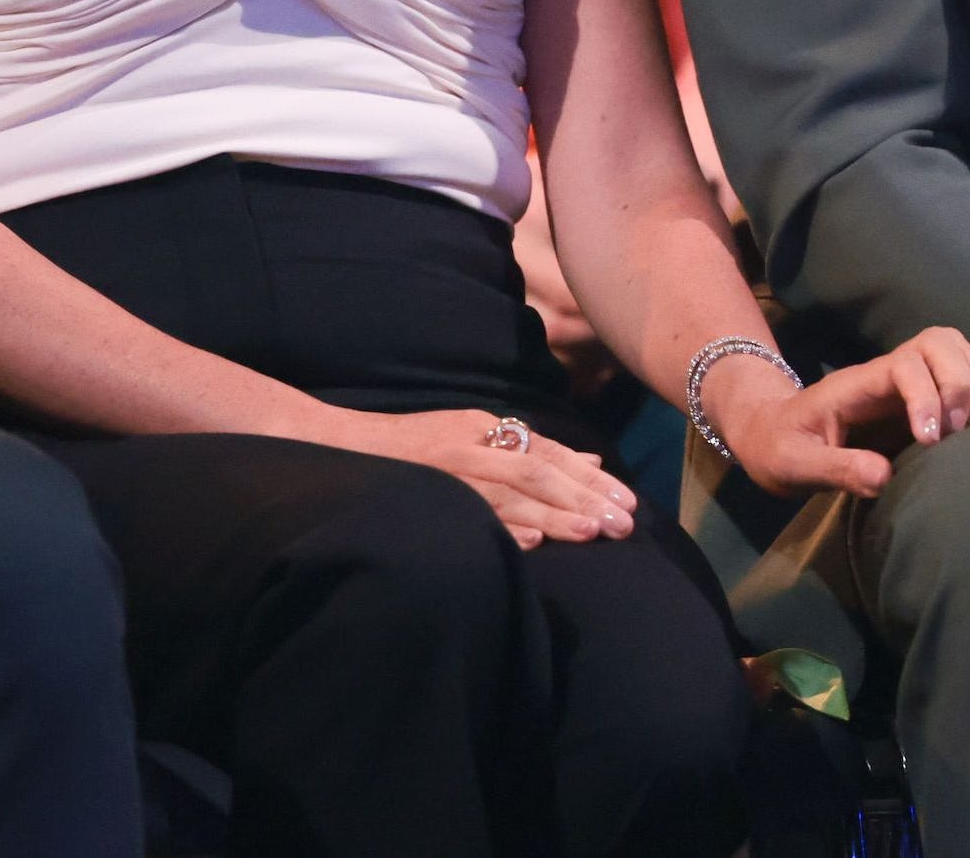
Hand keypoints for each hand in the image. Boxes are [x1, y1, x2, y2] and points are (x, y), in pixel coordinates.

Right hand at [321, 407, 637, 549]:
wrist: (341, 444)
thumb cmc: (415, 446)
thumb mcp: (474, 433)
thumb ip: (530, 447)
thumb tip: (589, 458)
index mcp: (487, 429)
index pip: (549, 453)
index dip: (590, 477)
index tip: (628, 501)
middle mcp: (473, 445)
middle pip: (539, 470)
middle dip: (584, 497)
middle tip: (624, 523)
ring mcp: (448, 470)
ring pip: (511, 491)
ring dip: (555, 513)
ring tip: (592, 533)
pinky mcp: (425, 493)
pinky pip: (469, 511)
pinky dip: (501, 524)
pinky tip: (532, 540)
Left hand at [705, 327, 969, 499]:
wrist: (771, 435)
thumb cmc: (780, 448)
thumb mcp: (795, 465)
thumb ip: (836, 469)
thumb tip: (884, 477)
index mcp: (856, 384)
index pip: (903, 365)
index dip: (926, 396)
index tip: (929, 441)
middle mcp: (884, 373)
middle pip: (937, 341)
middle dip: (958, 383)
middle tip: (954, 433)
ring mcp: (902, 380)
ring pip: (952, 348)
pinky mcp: (915, 395)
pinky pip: (956, 371)